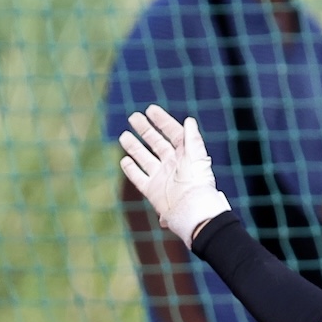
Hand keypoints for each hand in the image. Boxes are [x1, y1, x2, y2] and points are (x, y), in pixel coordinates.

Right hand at [118, 105, 230, 247]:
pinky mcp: (152, 191)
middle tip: (133, 117)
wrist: (193, 213)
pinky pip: (139, 177)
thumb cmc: (198, 184)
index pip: (173, 134)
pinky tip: (124, 160)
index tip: (150, 109)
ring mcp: (161, 178)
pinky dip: (131, 169)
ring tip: (124, 135)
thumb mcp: (196, 158)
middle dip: (145, 130)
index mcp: (185, 155)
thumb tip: (189, 120)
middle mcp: (172, 165)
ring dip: (134, 147)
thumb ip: (192, 139)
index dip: (162, 121)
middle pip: (156, 143)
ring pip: (144, 158)